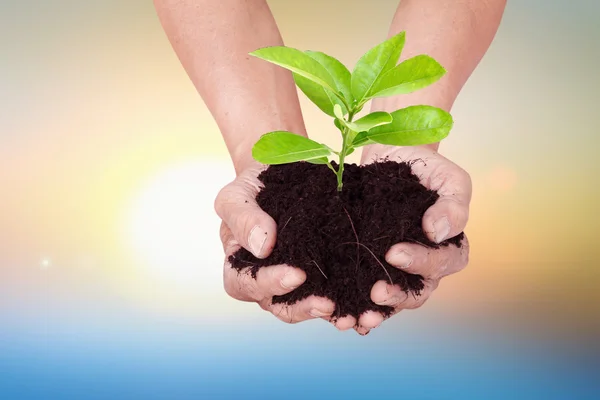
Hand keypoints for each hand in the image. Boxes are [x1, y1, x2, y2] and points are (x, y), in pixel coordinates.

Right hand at [215, 162, 341, 324]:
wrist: (284, 173)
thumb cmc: (253, 187)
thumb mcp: (238, 195)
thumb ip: (242, 218)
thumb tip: (262, 248)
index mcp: (239, 267)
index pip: (246, 285)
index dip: (269, 284)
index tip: (296, 274)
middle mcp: (267, 282)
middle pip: (280, 306)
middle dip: (304, 308)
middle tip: (327, 303)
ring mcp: (297, 283)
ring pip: (309, 306)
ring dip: (329, 312)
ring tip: (349, 315)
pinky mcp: (324, 277)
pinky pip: (335, 296)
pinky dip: (349, 305)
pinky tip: (366, 309)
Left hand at [354, 145, 470, 334]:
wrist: (390, 154)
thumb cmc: (425, 168)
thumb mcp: (448, 177)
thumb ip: (452, 204)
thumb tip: (438, 233)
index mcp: (447, 246)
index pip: (441, 264)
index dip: (420, 264)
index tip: (394, 253)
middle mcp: (422, 265)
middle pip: (416, 292)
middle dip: (396, 296)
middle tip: (375, 291)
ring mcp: (393, 269)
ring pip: (389, 299)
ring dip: (373, 312)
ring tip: (356, 318)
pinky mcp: (366, 266)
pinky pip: (360, 291)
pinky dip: (350, 305)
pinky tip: (335, 313)